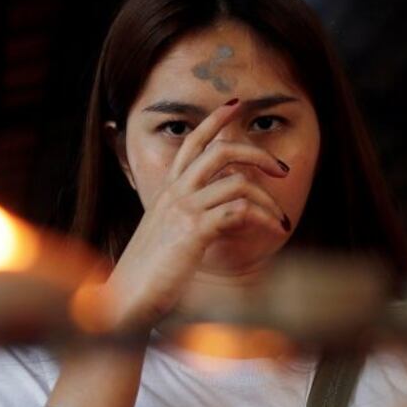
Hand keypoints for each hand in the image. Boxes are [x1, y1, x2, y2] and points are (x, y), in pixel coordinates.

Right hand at [102, 99, 290, 330]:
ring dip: (268, 199)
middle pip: (220, 151)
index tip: (235, 105)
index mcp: (167, 192)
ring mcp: (183, 210)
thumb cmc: (148, 275)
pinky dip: (263, 218)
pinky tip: (272, 230)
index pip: (192, 143)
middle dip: (257, 153)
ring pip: (238, 183)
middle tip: (281, 168)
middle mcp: (174, 194)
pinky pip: (239, 211)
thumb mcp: (167, 237)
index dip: (214, 121)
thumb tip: (226, 215)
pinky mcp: (194, 231)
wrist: (125, 300)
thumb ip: (190, 219)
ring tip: (280, 218)